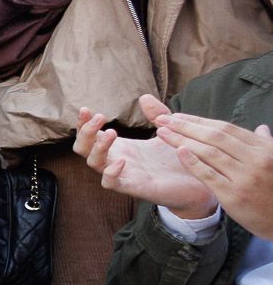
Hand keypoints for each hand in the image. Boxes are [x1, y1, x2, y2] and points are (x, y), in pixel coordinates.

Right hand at [74, 105, 216, 216]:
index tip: (86, 109)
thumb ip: (158, 114)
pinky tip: (122, 160)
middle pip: (84, 148)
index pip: (91, 135)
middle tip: (100, 117)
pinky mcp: (133, 187)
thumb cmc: (180, 158)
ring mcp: (123, 173)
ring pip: (94, 163)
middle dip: (86, 132)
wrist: (199, 180)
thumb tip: (144, 97)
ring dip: (98, 147)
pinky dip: (110, 172)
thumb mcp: (168, 131)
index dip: (84, 123)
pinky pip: (110, 183)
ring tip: (112, 133)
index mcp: (121, 146)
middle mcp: (116, 159)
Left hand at [156, 113, 272, 237]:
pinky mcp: (234, 195)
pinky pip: (209, 175)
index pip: (226, 129)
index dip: (199, 121)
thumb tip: (260, 128)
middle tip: (163, 120)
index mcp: (263, 149)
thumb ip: (265, 144)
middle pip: (215, 137)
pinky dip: (193, 162)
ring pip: (210, 153)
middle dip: (186, 126)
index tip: (177, 116)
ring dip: (182, 140)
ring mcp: (244, 177)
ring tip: (162, 133)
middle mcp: (255, 159)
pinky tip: (178, 152)